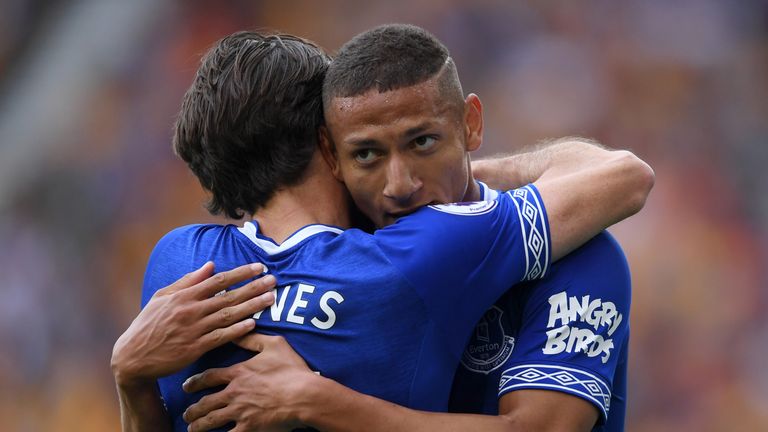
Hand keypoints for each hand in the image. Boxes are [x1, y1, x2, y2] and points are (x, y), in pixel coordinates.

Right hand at [111, 262, 275, 386]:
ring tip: (270, 299)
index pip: (218, 280)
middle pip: (229, 296)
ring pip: (229, 315)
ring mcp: (194, 330)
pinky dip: (237, 330)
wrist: (133, 357)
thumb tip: (210, 266)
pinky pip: (221, 337)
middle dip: (253, 287)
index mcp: (184, 296)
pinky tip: (253, 323)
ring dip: (252, 306)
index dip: (241, 273)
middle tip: (273, 280)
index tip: (259, 267)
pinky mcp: (195, 348)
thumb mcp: (162, 297)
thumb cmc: (148, 325)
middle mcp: (191, 310)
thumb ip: (187, 281)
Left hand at [182, 333, 315, 431]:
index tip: (187, 386)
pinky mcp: (248, 427)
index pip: (209, 377)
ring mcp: (240, 411)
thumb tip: (237, 332)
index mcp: (238, 373)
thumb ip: (252, 339)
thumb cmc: (291, 369)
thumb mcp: (274, 345)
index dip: (195, 382)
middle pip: (206, 402)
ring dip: (199, 425)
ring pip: (211, 420)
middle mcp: (234, 393)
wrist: (304, 395)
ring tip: (192, 428)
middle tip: (187, 413)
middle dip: (193, 409)